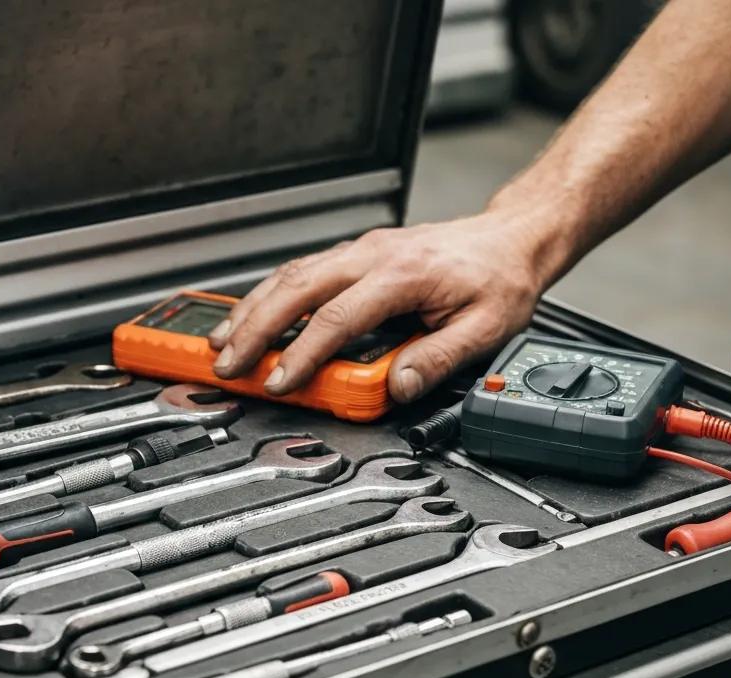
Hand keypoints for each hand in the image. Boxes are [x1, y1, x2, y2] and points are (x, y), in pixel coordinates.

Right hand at [208, 212, 547, 402]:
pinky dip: (267, 295)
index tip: (279, 381)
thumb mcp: (486, 328)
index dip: (302, 354)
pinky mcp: (355, 254)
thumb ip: (439, 359)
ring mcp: (360, 250)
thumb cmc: (497, 279)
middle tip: (226, 362)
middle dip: (253, 328)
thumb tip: (397, 386)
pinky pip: (300, 271)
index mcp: (403, 274)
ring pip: (289, 275)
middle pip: (296, 288)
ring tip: (219, 342)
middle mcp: (373, 255)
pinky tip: (249, 315)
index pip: (337, 317)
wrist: (510, 238)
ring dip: (250, 309)